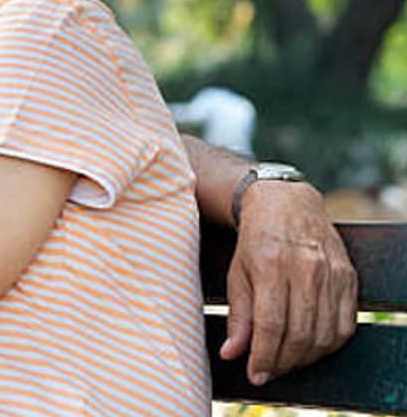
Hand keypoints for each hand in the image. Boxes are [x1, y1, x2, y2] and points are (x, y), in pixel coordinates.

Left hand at [220, 180, 357, 383]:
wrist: (287, 205)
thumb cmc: (255, 241)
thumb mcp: (237, 274)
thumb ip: (238, 316)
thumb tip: (232, 354)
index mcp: (271, 266)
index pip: (270, 325)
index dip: (263, 356)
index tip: (254, 374)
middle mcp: (306, 270)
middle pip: (300, 334)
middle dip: (282, 362)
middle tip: (267, 371)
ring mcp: (332, 274)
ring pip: (324, 334)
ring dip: (304, 358)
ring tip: (285, 362)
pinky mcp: (349, 278)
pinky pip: (345, 325)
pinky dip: (328, 345)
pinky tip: (310, 348)